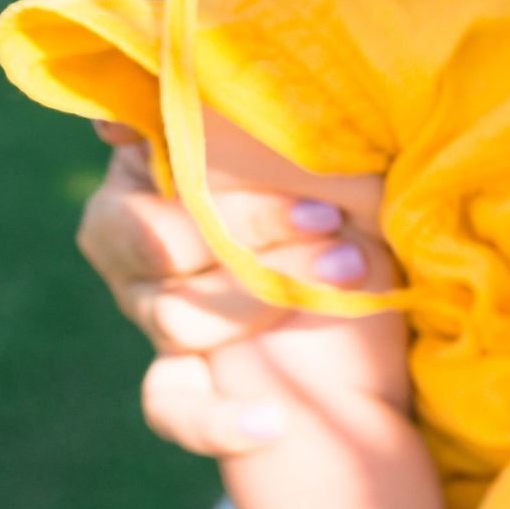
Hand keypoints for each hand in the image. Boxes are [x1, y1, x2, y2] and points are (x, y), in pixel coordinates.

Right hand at [78, 124, 387, 455]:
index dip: (230, 191)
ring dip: (266, 299)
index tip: (316, 196)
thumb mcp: (308, 146)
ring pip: (175, 318)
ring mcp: (154, 314)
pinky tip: (272, 422)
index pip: (148, 170)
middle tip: (335, 224)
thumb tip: (184, 87)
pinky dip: (221, 420)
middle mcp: (135, 247)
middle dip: (254, 235)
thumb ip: (243, 113)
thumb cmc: (338, 199)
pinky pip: (173, 406)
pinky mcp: (187, 379)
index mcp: (146, 176)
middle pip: (154, 241)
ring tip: (347, 272)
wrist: (374, 298)